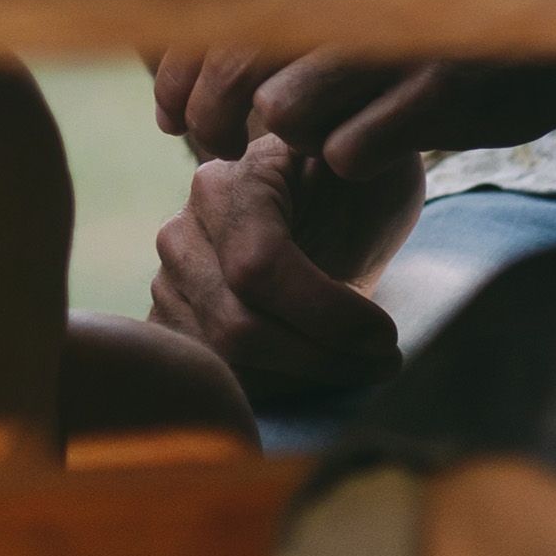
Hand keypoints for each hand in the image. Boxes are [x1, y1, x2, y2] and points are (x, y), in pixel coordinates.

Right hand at [148, 140, 420, 398]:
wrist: (329, 203)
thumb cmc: (355, 188)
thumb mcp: (366, 168)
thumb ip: (355, 165)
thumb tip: (352, 170)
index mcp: (226, 183)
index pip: (259, 267)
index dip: (327, 314)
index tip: (386, 336)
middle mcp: (182, 232)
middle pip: (239, 327)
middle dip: (322, 357)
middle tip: (385, 361)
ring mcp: (169, 283)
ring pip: (226, 364)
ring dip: (303, 379)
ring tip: (359, 365)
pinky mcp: (171, 329)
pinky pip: (214, 380)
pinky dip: (274, 390)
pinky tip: (318, 374)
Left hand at [150, 48, 555, 176]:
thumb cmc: (455, 42)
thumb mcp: (376, 21)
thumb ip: (304, 34)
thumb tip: (207, 74)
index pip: (212, 18)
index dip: (176, 76)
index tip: (173, 118)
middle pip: (232, 69)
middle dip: (214, 125)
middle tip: (226, 158)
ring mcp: (397, 43)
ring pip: (282, 113)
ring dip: (283, 148)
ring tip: (304, 159)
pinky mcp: (441, 93)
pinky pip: (350, 150)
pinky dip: (346, 163)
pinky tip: (361, 164)